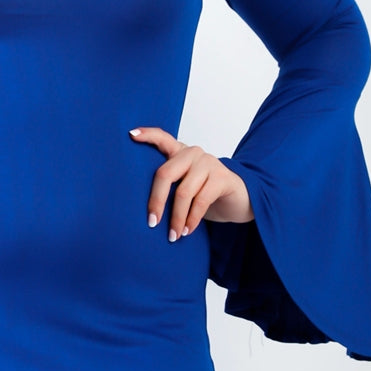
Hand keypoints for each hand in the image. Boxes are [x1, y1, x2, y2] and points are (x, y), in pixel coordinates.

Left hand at [128, 126, 253, 239]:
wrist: (239, 201)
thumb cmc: (204, 195)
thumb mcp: (184, 187)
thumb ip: (169, 187)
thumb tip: (143, 210)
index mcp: (179, 152)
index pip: (162, 138)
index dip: (147, 135)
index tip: (131, 135)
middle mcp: (192, 153)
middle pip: (165, 173)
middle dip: (156, 201)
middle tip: (152, 223)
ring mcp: (208, 163)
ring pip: (184, 192)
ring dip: (177, 218)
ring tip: (173, 235)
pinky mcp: (222, 177)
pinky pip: (201, 201)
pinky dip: (192, 219)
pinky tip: (187, 231)